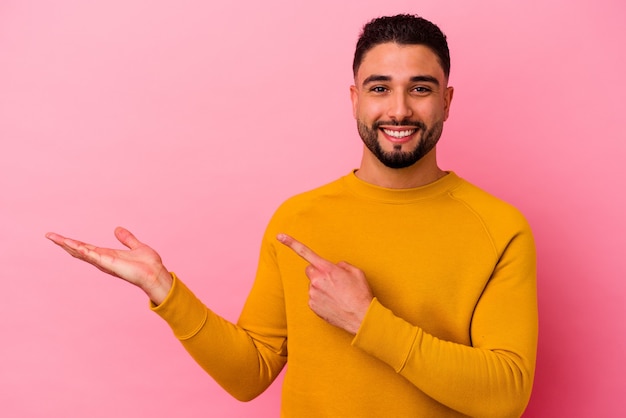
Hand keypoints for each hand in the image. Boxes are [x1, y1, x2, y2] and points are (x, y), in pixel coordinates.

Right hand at [46, 227, 172, 304]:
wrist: (156, 273)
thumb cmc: (148, 264)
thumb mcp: (136, 246)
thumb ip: (127, 238)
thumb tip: (117, 229)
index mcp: (107, 254)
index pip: (86, 247)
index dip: (73, 242)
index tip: (59, 237)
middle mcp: (103, 259)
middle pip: (79, 250)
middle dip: (64, 243)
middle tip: (49, 235)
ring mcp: (105, 262)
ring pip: (82, 252)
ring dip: (68, 245)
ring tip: (54, 238)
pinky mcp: (110, 264)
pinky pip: (93, 256)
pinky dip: (83, 250)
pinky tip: (72, 245)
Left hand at [277, 233, 372, 333]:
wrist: (361, 317)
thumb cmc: (360, 294)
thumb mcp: (356, 272)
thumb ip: (342, 265)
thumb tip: (335, 267)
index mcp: (327, 269)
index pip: (305, 252)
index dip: (291, 243)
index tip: (279, 236)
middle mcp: (316, 280)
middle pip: (309, 270)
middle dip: (318, 272)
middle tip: (331, 280)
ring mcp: (313, 294)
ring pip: (313, 285)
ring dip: (321, 287)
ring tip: (337, 295)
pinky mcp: (312, 306)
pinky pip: (313, 297)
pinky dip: (321, 298)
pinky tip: (333, 303)